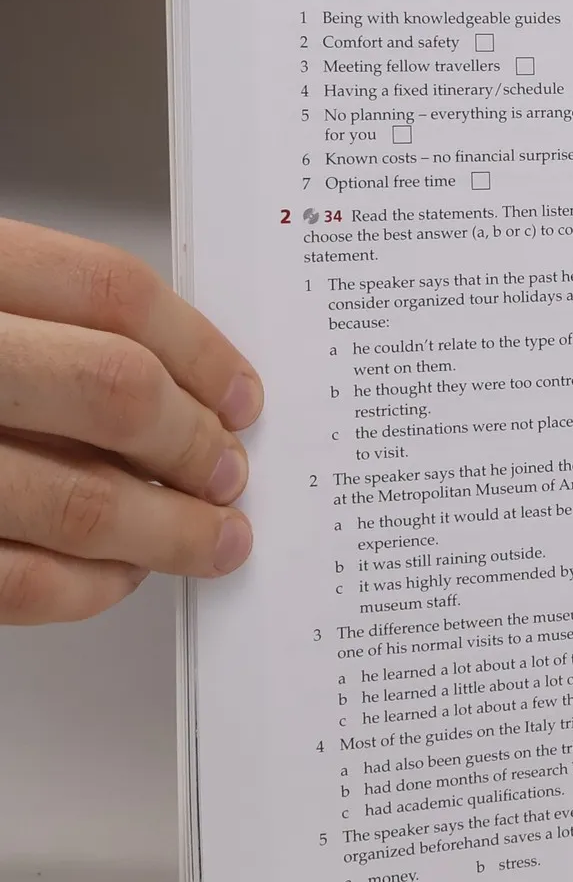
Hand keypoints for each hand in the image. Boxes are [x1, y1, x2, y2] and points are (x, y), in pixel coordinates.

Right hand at [0, 218, 260, 623]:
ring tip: (212, 537)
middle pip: (113, 393)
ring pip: (78, 500)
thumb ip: (32, 319)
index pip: (111, 295)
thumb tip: (172, 380)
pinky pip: (12, 582)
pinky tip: (118, 575)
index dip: (200, 348)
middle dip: (194, 442)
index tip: (241, 393)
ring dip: (169, 530)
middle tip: (229, 469)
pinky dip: (86, 586)